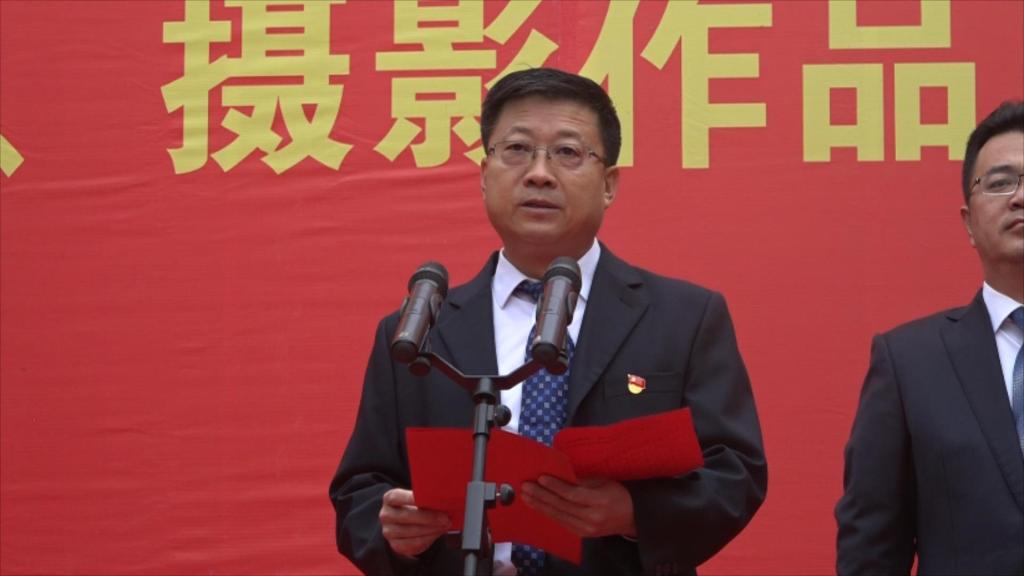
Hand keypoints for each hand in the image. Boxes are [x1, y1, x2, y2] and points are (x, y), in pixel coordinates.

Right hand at [379, 488, 450, 556]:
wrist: (407, 522)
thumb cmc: (415, 506)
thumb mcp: (417, 498)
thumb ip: (425, 498)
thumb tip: (440, 499)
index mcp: (389, 498)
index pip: (397, 497)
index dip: (412, 498)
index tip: (430, 498)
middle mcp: (386, 515)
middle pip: (406, 516)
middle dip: (429, 517)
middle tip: (445, 517)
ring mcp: (388, 532)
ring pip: (411, 532)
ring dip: (431, 529)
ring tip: (445, 525)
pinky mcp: (395, 545)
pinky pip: (413, 544)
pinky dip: (428, 539)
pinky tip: (437, 533)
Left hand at [520, 476, 635, 537]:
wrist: (633, 517)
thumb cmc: (619, 493)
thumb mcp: (604, 481)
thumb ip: (583, 480)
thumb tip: (560, 474)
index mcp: (600, 501)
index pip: (572, 495)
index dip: (555, 487)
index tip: (541, 478)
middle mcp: (592, 518)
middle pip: (562, 506)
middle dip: (541, 496)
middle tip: (525, 487)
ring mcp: (586, 529)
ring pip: (558, 516)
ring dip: (540, 506)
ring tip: (526, 496)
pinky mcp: (583, 535)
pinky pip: (562, 523)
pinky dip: (548, 514)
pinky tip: (538, 506)